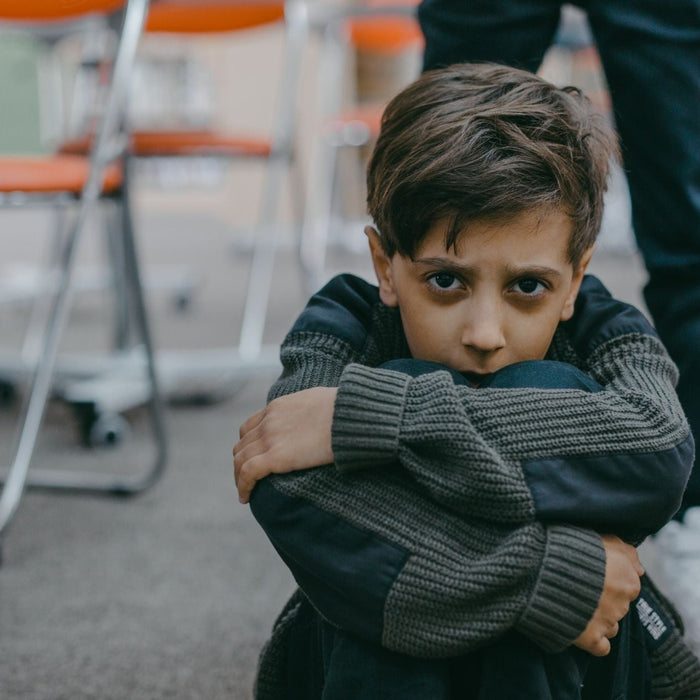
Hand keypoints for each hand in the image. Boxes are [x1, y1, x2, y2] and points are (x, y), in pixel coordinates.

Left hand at [233, 387, 337, 503]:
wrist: (350, 416)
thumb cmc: (345, 409)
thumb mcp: (319, 401)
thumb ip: (309, 410)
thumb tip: (319, 418)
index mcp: (278, 407)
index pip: (250, 427)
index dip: (248, 446)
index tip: (252, 459)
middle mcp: (268, 421)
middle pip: (242, 446)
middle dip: (241, 463)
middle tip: (248, 479)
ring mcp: (270, 438)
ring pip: (240, 460)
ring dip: (239, 478)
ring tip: (245, 492)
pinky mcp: (276, 456)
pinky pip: (248, 473)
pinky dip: (243, 486)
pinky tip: (245, 498)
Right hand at [574, 535, 642, 655]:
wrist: (543, 566)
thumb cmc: (571, 547)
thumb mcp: (602, 538)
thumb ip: (626, 551)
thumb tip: (641, 569)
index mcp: (627, 579)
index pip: (629, 586)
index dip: (610, 580)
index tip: (594, 575)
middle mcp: (622, 602)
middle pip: (619, 605)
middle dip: (604, 599)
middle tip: (581, 587)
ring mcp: (607, 622)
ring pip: (611, 626)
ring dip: (599, 618)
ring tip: (577, 605)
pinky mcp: (591, 637)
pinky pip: (601, 647)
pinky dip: (594, 640)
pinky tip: (581, 627)